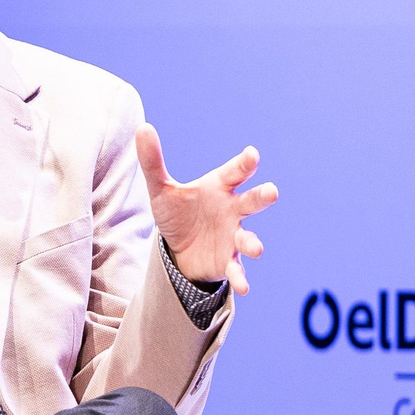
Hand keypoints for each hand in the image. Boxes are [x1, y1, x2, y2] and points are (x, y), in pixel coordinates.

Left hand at [134, 124, 278, 294]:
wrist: (179, 250)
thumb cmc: (178, 213)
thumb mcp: (161, 190)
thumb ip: (152, 161)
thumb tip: (142, 127)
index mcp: (220, 187)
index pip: (235, 172)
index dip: (244, 164)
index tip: (252, 155)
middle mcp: (232, 210)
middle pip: (251, 201)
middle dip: (262, 197)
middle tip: (272, 192)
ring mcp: (234, 236)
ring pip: (248, 237)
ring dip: (254, 243)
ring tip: (256, 249)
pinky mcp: (229, 261)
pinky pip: (237, 269)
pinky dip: (241, 277)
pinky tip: (244, 287)